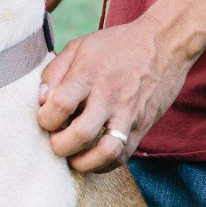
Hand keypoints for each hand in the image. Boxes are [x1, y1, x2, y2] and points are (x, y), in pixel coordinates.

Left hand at [36, 14, 196, 172]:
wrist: (164, 42)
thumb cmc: (116, 45)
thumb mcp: (80, 46)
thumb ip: (54, 72)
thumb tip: (41, 100)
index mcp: (88, 75)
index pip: (59, 105)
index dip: (45, 119)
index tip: (46, 119)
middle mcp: (109, 96)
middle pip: (81, 135)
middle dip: (60, 146)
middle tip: (58, 139)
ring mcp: (128, 114)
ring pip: (106, 153)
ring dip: (84, 162)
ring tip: (74, 155)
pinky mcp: (142, 126)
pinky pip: (122, 156)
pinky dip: (103, 164)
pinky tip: (93, 156)